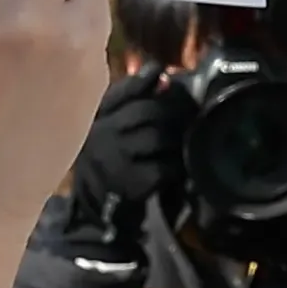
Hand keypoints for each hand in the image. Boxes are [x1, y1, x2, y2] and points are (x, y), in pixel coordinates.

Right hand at [71, 68, 195, 208]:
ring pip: (157, 137)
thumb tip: (164, 77)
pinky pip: (164, 167)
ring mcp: (114, 158)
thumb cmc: (113, 161)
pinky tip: (178, 168)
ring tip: (184, 143)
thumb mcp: (114, 128)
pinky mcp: (130, 182)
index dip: (144, 81)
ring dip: (177, 140)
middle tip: (189, 116)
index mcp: (97, 117)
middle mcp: (100, 134)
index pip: (121, 90)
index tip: (164, 77)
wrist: (98, 210)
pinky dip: (176, 167)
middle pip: (147, 112)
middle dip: (173, 112)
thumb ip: (134, 101)